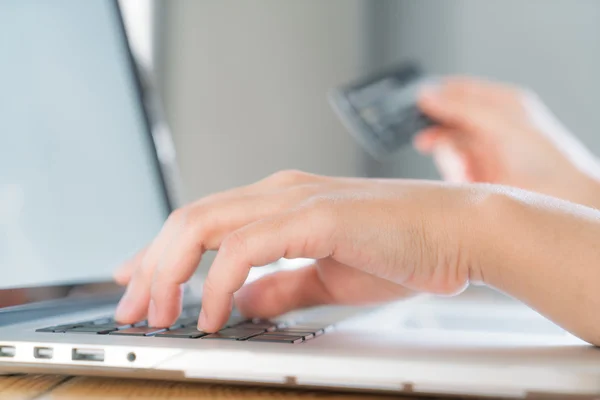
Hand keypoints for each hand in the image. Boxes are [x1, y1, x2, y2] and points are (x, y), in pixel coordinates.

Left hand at [113, 171, 484, 331]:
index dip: (160, 253)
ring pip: (203, 224)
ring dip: (170, 272)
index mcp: (279, 203)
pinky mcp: (315, 216)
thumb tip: (238, 301)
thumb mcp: (325, 277)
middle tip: (134, 307)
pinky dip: (217, 281)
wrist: (460, 231)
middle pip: (188, 219)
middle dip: (151, 266)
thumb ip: (279, 287)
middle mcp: (279, 193)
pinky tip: (213, 314)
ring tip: (159, 314)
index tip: (137, 282)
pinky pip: (245, 247)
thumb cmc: (402, 249)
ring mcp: (295, 200)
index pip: (202, 222)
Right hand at [416, 77, 599, 207]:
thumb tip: (426, 95)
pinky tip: (441, 159)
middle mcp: (488, 124)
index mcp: (500, 103)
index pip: (458, 89)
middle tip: (412, 123)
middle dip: (429, 118)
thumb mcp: (501, 124)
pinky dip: (442, 162)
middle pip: (447, 114)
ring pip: (443, 138)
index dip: (435, 92)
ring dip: (432, 139)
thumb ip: (463, 108)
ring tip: (424, 142)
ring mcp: (479, 149)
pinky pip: (447, 162)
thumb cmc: (547, 161)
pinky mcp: (471, 174)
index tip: (413, 99)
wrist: (563, 201)